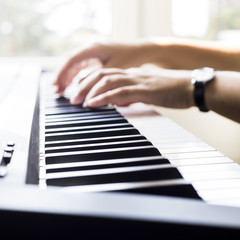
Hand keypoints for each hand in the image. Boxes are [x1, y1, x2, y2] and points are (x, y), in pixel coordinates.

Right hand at [53, 42, 150, 93]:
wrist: (140, 51)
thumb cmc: (129, 57)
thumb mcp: (113, 68)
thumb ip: (97, 77)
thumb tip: (81, 87)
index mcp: (93, 48)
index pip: (72, 60)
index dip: (62, 73)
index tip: (56, 84)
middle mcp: (90, 49)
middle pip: (71, 63)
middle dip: (62, 76)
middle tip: (56, 90)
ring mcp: (93, 53)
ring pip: (75, 66)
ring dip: (68, 77)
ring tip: (61, 91)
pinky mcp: (96, 58)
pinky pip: (82, 67)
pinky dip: (76, 76)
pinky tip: (72, 85)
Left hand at [71, 67, 193, 108]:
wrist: (191, 87)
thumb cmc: (172, 91)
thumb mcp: (147, 92)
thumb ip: (132, 96)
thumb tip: (119, 102)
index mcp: (132, 75)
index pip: (105, 74)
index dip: (88, 81)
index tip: (79, 91)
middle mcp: (132, 75)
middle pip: (101, 74)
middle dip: (83, 85)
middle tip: (72, 97)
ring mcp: (137, 81)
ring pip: (107, 81)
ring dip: (89, 91)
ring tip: (77, 102)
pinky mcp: (144, 90)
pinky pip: (119, 92)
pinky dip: (103, 98)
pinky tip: (92, 103)